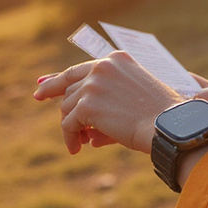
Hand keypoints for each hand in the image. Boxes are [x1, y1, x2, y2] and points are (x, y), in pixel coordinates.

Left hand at [33, 51, 182, 154]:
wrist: (169, 125)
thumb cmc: (161, 116)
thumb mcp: (133, 100)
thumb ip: (104, 104)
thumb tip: (76, 125)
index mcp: (117, 59)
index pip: (81, 67)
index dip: (59, 76)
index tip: (43, 82)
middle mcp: (103, 67)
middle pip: (68, 85)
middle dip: (56, 97)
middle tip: (38, 97)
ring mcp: (93, 85)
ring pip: (67, 107)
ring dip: (71, 125)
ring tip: (78, 141)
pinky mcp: (87, 105)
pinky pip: (68, 125)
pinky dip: (70, 138)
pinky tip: (75, 148)